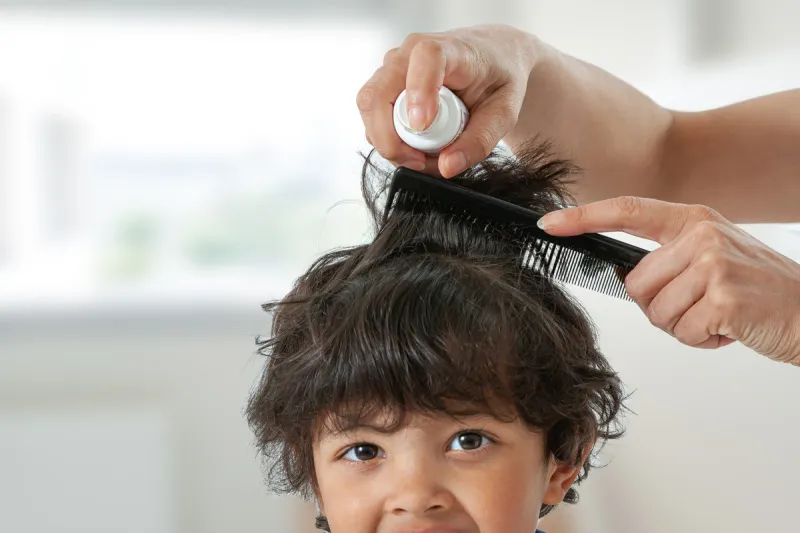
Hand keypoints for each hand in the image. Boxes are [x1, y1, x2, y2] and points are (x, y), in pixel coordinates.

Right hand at [357, 25, 537, 176]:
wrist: (491, 57)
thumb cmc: (498, 77)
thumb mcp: (504, 112)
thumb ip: (479, 140)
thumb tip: (447, 166)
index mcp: (450, 50)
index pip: (425, 58)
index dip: (418, 91)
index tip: (422, 126)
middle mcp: (411, 53)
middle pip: (377, 94)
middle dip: (391, 140)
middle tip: (420, 162)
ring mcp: (392, 68)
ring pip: (370, 110)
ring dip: (390, 143)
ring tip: (423, 157)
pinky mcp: (384, 85)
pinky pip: (374, 118)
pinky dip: (390, 140)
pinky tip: (415, 148)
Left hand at [538, 197, 799, 364]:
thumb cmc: (758, 291)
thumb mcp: (714, 258)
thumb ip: (669, 259)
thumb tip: (623, 274)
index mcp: (694, 220)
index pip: (627, 211)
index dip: (583, 217)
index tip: (549, 222)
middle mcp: (702, 234)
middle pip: (634, 282)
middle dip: (659, 307)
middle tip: (699, 307)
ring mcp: (714, 263)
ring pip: (655, 311)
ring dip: (682, 326)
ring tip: (718, 316)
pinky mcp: (724, 297)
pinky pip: (681, 331)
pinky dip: (701, 340)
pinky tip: (729, 328)